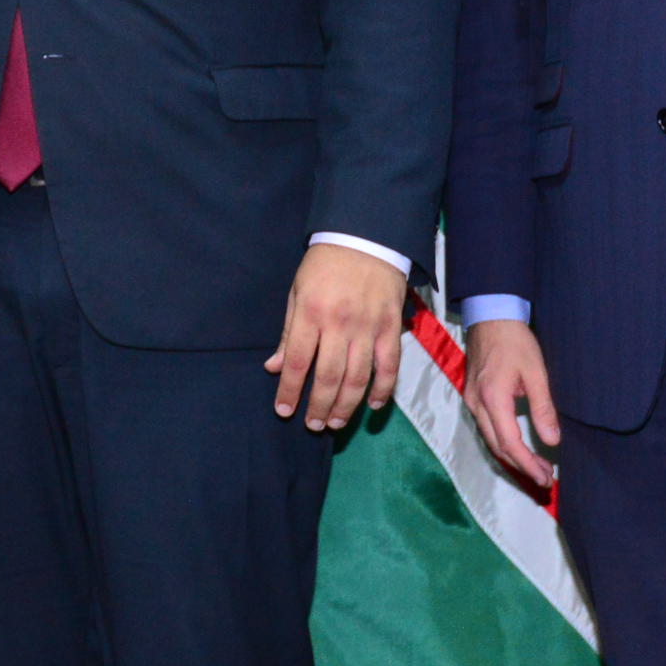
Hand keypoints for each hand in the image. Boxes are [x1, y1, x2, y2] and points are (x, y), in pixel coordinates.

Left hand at [265, 241, 408, 429]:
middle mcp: (339, 324)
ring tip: (335, 423)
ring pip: (358, 378)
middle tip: (313, 426)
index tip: (283, 410)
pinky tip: (372, 406)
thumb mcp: (297, 293)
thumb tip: (273, 367)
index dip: (289, 390)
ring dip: (346, 405)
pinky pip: (389, 366)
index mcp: (311, 314)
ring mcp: (368, 328)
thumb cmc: (324, 266)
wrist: (365, 239)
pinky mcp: (391, 328)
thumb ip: (288, 333)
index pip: (297, 361)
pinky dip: (383, 390)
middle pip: (328, 377)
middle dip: (318, 406)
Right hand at [462, 318, 559, 489]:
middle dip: (521, 466)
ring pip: (490, 439)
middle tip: (545, 477)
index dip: (527, 464)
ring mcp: (472, 401)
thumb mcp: (536, 373)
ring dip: (513, 456)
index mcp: (493, 399)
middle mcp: (477, 404)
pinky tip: (519, 446)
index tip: (545, 477)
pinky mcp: (473, 397)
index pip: (510, 443)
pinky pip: (487, 428)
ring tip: (536, 466)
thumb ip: (543, 408)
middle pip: (497, 447)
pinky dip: (504, 443)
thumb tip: (553, 441)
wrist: (489, 316)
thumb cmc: (515, 342)